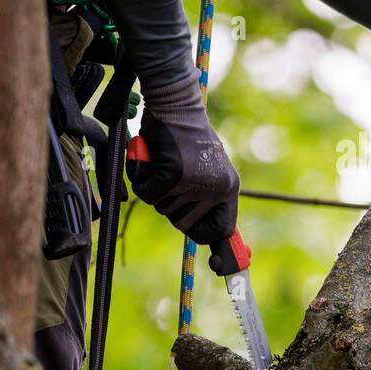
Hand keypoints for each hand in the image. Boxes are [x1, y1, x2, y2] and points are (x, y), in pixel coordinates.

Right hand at [125, 74, 238, 244]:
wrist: (176, 104)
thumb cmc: (186, 137)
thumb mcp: (206, 168)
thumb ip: (206, 198)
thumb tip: (212, 241)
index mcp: (229, 187)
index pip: (223, 230)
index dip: (213, 245)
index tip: (216, 265)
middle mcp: (217, 188)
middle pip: (185, 224)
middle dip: (171, 207)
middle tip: (171, 179)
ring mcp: (196, 183)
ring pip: (163, 209)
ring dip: (155, 190)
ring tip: (163, 163)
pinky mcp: (174, 174)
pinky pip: (148, 195)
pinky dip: (141, 180)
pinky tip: (150, 160)